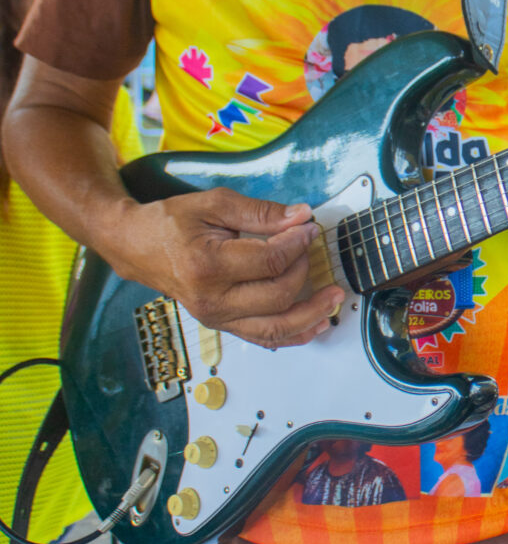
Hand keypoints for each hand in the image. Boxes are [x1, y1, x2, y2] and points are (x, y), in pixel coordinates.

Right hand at [119, 189, 343, 348]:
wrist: (137, 246)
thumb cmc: (171, 223)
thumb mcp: (214, 204)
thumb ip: (261, 212)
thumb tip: (301, 216)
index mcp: (208, 266)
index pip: (269, 262)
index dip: (297, 244)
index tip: (307, 228)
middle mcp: (212, 300)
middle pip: (277, 296)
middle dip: (304, 271)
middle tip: (309, 249)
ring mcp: (217, 318)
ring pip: (275, 329)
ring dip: (311, 316)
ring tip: (334, 299)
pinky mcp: (223, 326)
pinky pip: (264, 339)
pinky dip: (295, 336)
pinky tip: (317, 325)